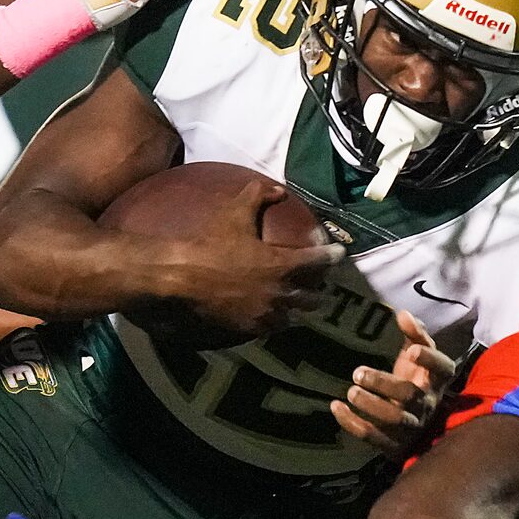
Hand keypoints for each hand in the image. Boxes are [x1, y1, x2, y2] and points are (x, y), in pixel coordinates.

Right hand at [139, 175, 344, 344]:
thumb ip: (259, 196)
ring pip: (295, 317)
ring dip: (301, 309)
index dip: (332, 255)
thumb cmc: (210, 242)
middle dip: (320, 289)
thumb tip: (278, 189)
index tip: (338, 253)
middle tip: (323, 284)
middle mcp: (279, 292)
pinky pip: (273, 328)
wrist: (181, 276)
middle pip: (313, 297)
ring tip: (302, 305)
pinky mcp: (249, 327)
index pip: (319, 260)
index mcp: (282, 263)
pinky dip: (278, 321)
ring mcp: (264, 312)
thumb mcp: (235, 212)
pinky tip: (276, 318)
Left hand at [331, 310, 455, 460]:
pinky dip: (352, 424)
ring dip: (370, 406)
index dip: (430, 360)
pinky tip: (335, 407)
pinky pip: (373, 436)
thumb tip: (402, 313)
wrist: (419, 428)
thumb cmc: (416, 381)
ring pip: (394, 420)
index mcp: (437, 380)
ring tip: (350, 392)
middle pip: (409, 395)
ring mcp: (411, 426)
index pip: (443, 369)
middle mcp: (427, 404)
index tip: (412, 351)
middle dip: (383, 383)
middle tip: (358, 372)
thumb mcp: (419, 357)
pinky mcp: (393, 443)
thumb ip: (415, 334)